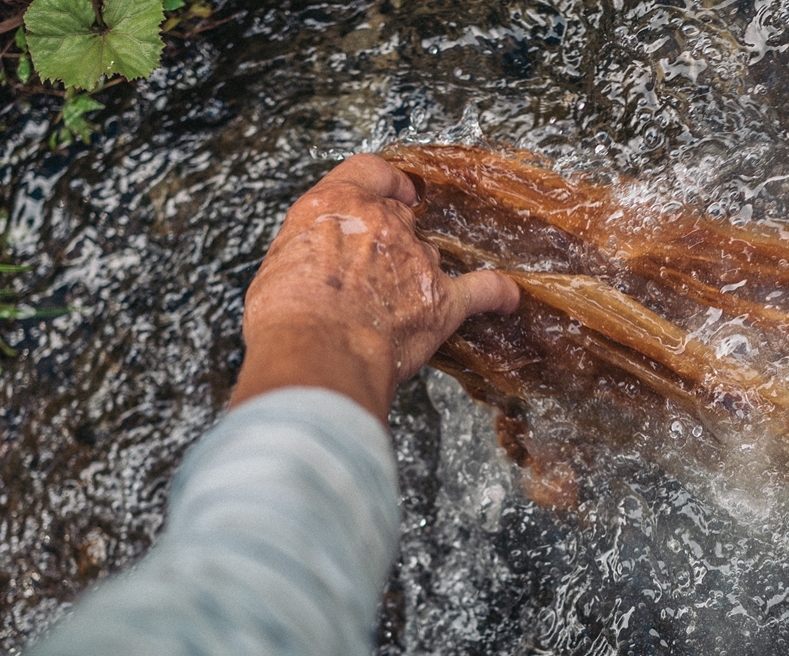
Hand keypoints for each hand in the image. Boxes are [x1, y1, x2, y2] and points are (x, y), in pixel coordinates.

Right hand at [229, 153, 519, 422]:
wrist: (321, 350)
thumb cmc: (288, 316)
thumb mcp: (278, 263)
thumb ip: (310, 251)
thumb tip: (318, 269)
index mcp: (338, 204)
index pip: (372, 173)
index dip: (386, 182)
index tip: (396, 191)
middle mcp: (383, 224)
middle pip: (400, 220)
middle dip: (392, 242)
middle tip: (376, 271)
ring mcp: (418, 261)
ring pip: (428, 259)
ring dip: (418, 276)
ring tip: (400, 305)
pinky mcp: (443, 301)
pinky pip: (481, 291)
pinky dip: (497, 294)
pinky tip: (509, 298)